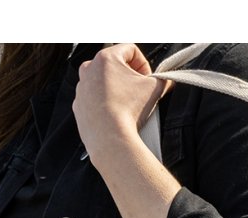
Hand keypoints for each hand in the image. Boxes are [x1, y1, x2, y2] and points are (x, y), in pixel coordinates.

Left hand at [72, 44, 167, 163]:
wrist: (110, 137)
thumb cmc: (128, 110)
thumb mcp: (155, 89)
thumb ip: (163, 79)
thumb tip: (167, 80)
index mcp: (106, 58)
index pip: (130, 49)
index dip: (144, 64)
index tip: (147, 79)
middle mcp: (89, 69)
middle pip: (115, 65)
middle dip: (129, 76)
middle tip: (139, 91)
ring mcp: (82, 88)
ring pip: (104, 82)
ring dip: (117, 89)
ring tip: (127, 104)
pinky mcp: (79, 105)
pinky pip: (95, 99)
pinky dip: (106, 104)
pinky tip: (116, 114)